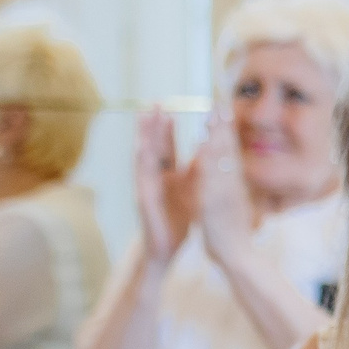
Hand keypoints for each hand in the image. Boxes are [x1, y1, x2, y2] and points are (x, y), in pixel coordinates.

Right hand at [133, 109, 194, 262]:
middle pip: (153, 146)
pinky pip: (143, 180)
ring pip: (145, 158)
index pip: (166, 145)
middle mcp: (155, 177)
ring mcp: (147, 187)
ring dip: (144, 137)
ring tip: (143, 117)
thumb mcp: (191, 189)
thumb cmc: (178, 218)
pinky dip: (142, 164)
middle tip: (154, 101)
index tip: (169, 104)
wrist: (168, 247)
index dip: (166, 127)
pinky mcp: (145, 200)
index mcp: (167, 174)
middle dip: (153, 124)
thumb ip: (196, 169)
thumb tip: (207, 147)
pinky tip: (142, 149)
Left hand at [191, 115, 253, 263]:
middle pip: (229, 149)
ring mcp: (225, 193)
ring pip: (221, 159)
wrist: (238, 255)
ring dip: (216, 137)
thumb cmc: (236, 232)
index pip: (232, 150)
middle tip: (220, 103)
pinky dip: (209, 162)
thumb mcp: (238, 203)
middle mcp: (232, 184)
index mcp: (234, 183)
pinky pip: (212, 179)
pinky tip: (204, 148)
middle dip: (223, 125)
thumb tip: (237, 172)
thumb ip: (236, 187)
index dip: (227, 129)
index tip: (223, 109)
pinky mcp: (216, 204)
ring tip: (212, 117)